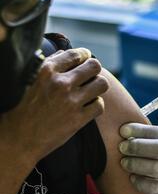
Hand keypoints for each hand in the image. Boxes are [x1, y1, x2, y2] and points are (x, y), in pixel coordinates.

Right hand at [0, 48, 108, 163]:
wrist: (18, 139)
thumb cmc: (22, 108)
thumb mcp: (30, 80)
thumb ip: (49, 65)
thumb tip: (65, 54)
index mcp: (46, 71)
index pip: (75, 54)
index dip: (84, 55)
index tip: (85, 59)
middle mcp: (61, 84)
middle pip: (94, 66)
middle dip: (94, 70)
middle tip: (90, 76)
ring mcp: (71, 102)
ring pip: (102, 84)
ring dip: (98, 87)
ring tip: (91, 91)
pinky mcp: (78, 119)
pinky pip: (100, 105)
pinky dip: (96, 105)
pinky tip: (88, 107)